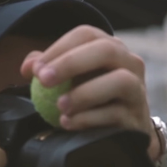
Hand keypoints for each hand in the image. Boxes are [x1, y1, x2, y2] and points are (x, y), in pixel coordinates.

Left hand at [21, 25, 160, 159]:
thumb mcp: (71, 80)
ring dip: (85, 93)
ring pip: (119, 81)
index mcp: (110, 47)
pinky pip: (116, 114)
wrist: (123, 131)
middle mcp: (129, 62)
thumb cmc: (92, 98)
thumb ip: (49, 68)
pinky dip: (88, 118)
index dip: (59, 48)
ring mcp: (137, 90)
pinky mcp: (137, 117)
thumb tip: (29, 67)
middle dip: (71, 63)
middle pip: (106, 50)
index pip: (86, 35)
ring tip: (59, 106)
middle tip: (43, 80)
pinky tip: (68, 123)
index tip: (35, 69)